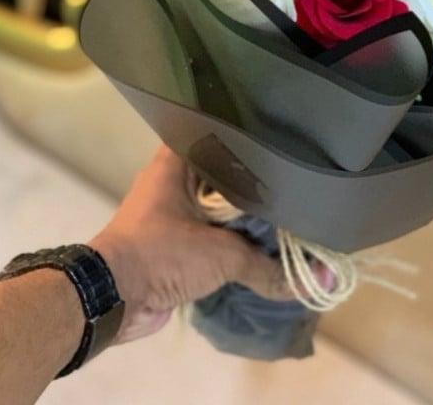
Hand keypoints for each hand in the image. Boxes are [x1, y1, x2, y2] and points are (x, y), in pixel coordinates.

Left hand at [90, 146, 292, 342]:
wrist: (112, 297)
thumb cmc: (163, 252)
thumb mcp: (223, 255)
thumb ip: (270, 267)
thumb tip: (321, 281)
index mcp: (177, 160)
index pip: (222, 135)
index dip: (253, 139)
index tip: (285, 143)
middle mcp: (173, 179)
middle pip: (225, 173)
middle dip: (256, 183)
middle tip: (297, 181)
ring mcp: (171, 212)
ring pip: (217, 207)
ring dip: (244, 217)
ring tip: (288, 213)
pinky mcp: (172, 243)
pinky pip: (210, 234)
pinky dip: (232, 241)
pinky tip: (263, 245)